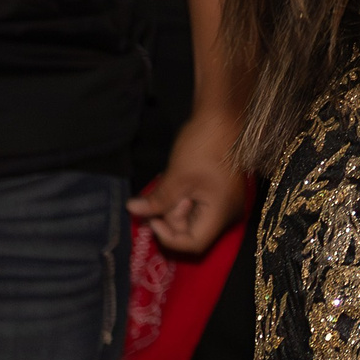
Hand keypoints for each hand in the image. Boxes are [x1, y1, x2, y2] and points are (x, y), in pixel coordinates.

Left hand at [127, 109, 249, 255]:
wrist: (225, 115)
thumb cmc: (204, 146)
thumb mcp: (176, 176)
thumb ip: (156, 201)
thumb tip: (131, 211)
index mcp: (222, 213)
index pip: (193, 244)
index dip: (168, 236)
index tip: (153, 218)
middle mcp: (228, 212)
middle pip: (193, 231)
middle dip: (171, 218)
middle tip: (161, 195)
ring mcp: (226, 201)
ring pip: (194, 217)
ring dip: (175, 207)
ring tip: (170, 184)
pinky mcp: (221, 192)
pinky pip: (199, 205)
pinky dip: (183, 199)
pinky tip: (177, 183)